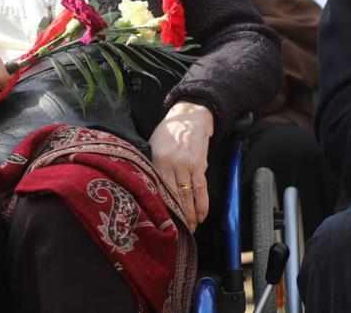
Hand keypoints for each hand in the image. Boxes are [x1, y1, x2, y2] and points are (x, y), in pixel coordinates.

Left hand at [149, 101, 213, 231]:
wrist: (191, 116)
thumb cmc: (168, 132)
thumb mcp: (152, 145)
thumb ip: (150, 166)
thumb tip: (148, 189)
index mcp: (158, 160)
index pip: (160, 190)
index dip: (163, 209)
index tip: (163, 224)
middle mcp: (174, 164)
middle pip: (175, 196)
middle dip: (178, 217)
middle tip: (178, 233)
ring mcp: (188, 165)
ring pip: (189, 195)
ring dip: (191, 214)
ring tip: (191, 228)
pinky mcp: (201, 165)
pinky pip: (202, 188)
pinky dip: (202, 204)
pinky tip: (202, 216)